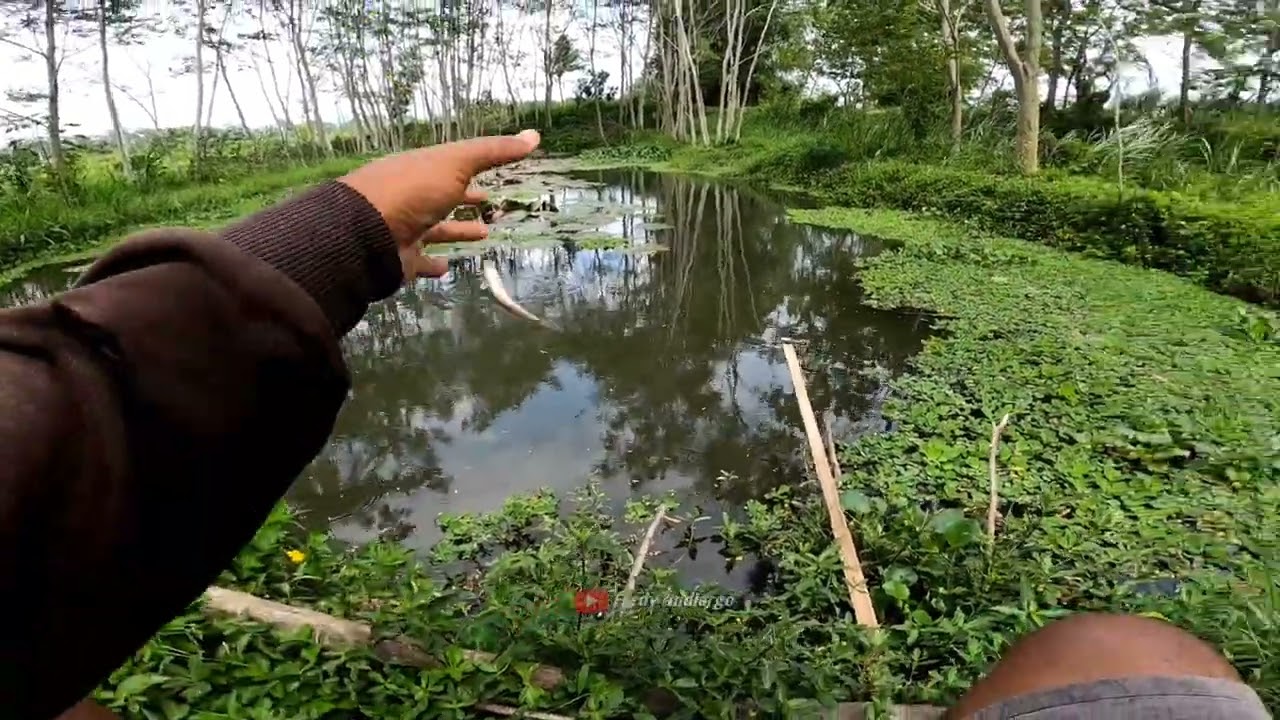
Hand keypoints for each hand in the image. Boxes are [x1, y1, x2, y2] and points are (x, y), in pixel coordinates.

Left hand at [337, 129, 541, 280]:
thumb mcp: (456, 162)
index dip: (472, 169)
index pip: (449, 167)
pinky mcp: (401, 259)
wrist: (366, 233)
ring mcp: (405, 229)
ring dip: (458, 230)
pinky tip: (447, 266)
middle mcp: (412, 198)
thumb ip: (493, 151)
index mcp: (421, 170)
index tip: (491, 173)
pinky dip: (434, 263)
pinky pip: (421, 261)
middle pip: (442, 197)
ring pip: (436, 229)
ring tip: (484, 234)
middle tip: (488, 201)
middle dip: (464, 198)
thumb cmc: (413, 190)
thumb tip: (535, 135)